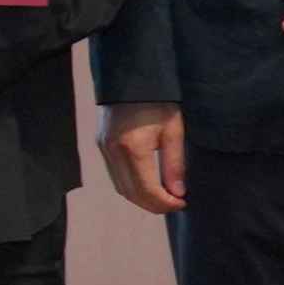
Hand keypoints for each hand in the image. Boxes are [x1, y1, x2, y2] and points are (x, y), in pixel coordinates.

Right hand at [104, 100, 188, 215]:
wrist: (130, 79)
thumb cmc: (158, 103)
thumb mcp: (174, 131)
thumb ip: (175, 164)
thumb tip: (178, 193)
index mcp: (133, 148)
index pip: (147, 190)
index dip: (165, 203)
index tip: (182, 203)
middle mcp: (113, 152)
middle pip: (131, 194)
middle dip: (154, 205)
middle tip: (174, 204)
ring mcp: (103, 149)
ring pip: (121, 188)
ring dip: (141, 198)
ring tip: (163, 196)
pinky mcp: (101, 146)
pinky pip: (115, 176)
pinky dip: (131, 187)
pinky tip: (147, 184)